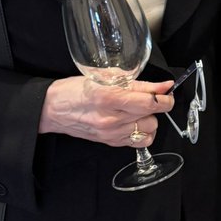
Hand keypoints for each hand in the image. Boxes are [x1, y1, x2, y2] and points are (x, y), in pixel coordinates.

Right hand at [39, 75, 174, 146]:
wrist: (53, 109)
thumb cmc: (76, 89)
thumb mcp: (106, 78)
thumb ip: (138, 84)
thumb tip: (164, 86)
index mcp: (109, 98)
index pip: (149, 102)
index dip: (165, 98)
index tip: (168, 93)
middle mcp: (111, 119)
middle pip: (151, 117)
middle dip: (155, 106)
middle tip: (145, 98)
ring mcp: (111, 134)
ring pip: (148, 130)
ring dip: (148, 119)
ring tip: (136, 110)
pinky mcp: (110, 143)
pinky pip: (139, 142)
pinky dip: (141, 132)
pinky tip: (133, 122)